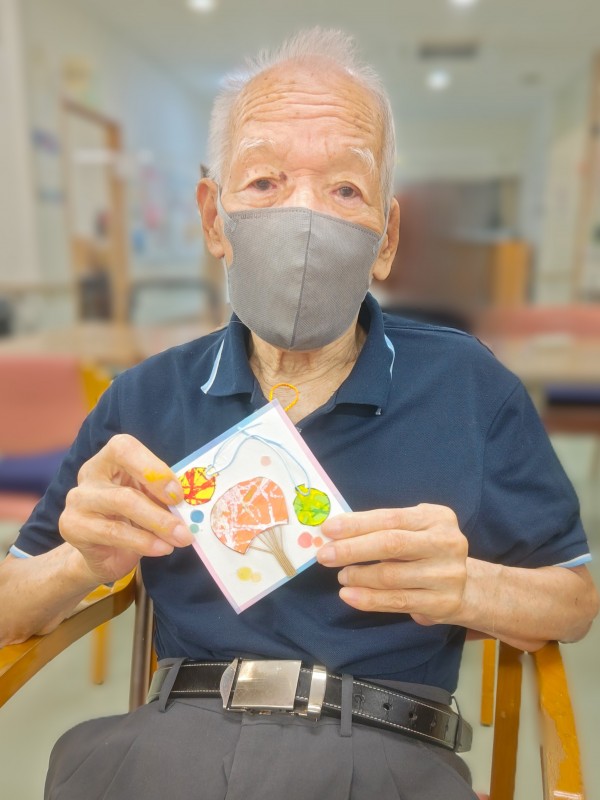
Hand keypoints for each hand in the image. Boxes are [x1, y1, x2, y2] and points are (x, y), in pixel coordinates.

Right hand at [59, 434, 191, 584]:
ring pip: (120, 510)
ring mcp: (77, 501)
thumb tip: (192, 501)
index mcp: (110, 459)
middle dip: (161, 510)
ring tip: (180, 539)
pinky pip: (112, 533)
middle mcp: (90, 474)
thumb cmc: (133, 517)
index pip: (124, 448)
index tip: (178, 494)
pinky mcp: (72, 527)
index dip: (153, 468)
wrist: (104, 551)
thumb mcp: (151, 498)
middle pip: (125, 489)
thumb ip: (164, 494)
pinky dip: (143, 542)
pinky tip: (162, 549)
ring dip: (157, 526)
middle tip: (186, 527)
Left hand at [317, 504, 467, 624]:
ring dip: (359, 576)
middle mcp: (447, 543)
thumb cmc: (426, 551)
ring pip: (392, 576)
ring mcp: (448, 574)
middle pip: (391, 544)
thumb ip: (382, 528)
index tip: (328, 529)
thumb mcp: (413, 530)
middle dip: (352, 549)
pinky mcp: (442, 603)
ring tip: (341, 575)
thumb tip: (336, 531)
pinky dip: (369, 599)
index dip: (357, 524)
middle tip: (325, 554)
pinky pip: (397, 601)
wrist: (466, 587)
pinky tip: (349, 595)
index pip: (390, 518)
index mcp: (437, 517)